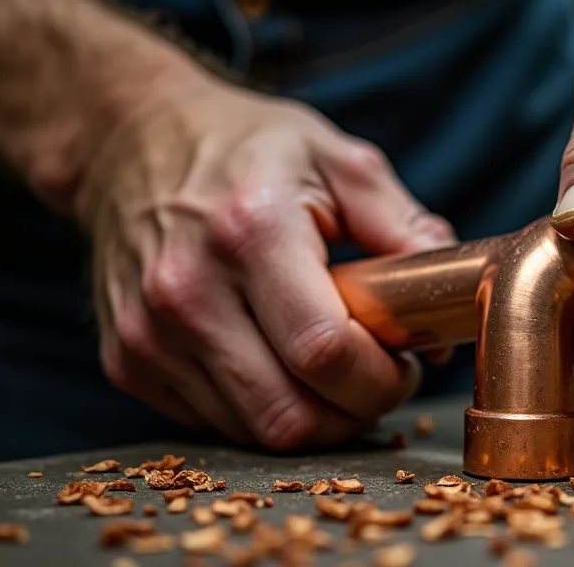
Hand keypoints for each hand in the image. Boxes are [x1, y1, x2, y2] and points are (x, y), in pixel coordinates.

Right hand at [77, 77, 454, 447]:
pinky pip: (215, 424)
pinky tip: (279, 363)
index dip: (382, 377)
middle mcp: (186, 290)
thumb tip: (447, 297)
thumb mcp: (339, 160)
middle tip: (379, 376)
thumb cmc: (247, 148)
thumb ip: (405, 226)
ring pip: (257, 431)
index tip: (407, 361)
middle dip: (357, 410)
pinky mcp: (126, 361)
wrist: (128, 141)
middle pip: (292, 412)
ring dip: (314, 417)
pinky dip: (262, 409)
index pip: (327, 351)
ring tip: (334, 367)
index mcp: (251, 232)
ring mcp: (147, 333)